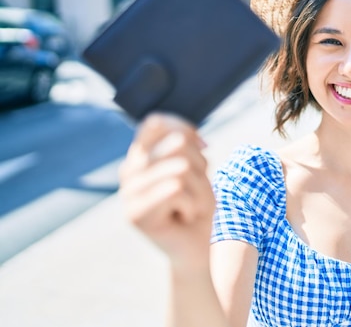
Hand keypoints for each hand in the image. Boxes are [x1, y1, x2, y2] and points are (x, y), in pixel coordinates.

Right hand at [119, 113, 213, 270]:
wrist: (197, 249)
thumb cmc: (198, 206)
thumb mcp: (197, 168)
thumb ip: (184, 145)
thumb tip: (178, 138)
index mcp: (139, 156)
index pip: (157, 123)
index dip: (186, 132)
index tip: (200, 152)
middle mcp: (128, 171)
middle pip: (177, 144)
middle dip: (200, 168)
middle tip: (194, 193)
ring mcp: (127, 193)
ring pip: (181, 168)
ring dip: (199, 191)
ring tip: (189, 208)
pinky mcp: (134, 214)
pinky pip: (177, 190)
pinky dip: (193, 205)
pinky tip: (184, 219)